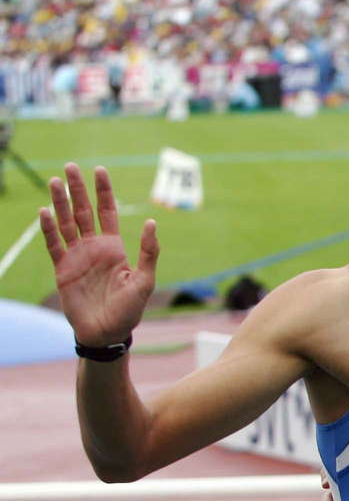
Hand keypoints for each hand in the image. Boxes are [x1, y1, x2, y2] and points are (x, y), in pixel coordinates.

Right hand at [39, 164, 157, 345]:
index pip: (107, 212)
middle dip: (77, 189)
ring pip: (66, 223)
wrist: (107, 333)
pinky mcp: (63, 270)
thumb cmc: (130, 310)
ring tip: (55, 181)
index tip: (100, 170)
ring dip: (60, 203)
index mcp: (114, 248)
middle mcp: (94, 248)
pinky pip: (54, 245)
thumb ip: (148, 252)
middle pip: (84, 211)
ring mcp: (76, 257)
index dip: (103, 192)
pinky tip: (45, 211)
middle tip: (70, 166)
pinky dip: (49, 228)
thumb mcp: (145, 281)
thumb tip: (151, 222)